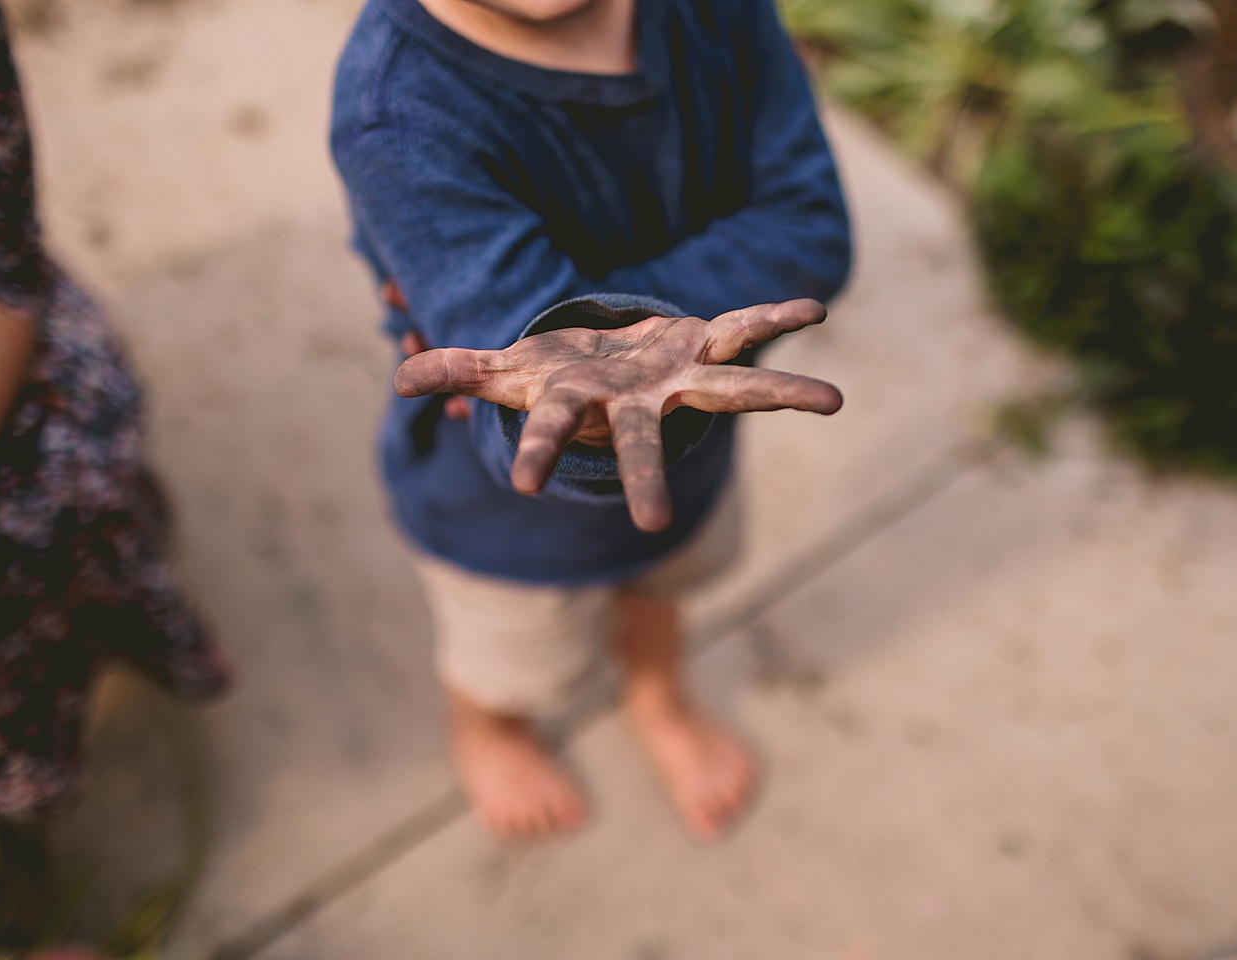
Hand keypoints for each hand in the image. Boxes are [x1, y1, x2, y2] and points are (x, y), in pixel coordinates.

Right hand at [394, 298, 842, 530]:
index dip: (533, 453)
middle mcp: (635, 408)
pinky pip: (743, 331)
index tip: (519, 482)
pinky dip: (774, 320)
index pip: (548, 435)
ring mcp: (678, 383)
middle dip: (641, 479)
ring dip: (781, 395)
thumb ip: (456, 372)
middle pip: (636, 446)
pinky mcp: (705, 349)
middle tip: (650, 526)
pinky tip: (814, 312)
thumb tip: (401, 383)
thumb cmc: (557, 379)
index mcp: (580, 411)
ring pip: (731, 392)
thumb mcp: (504, 373)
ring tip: (834, 402)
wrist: (611, 373)